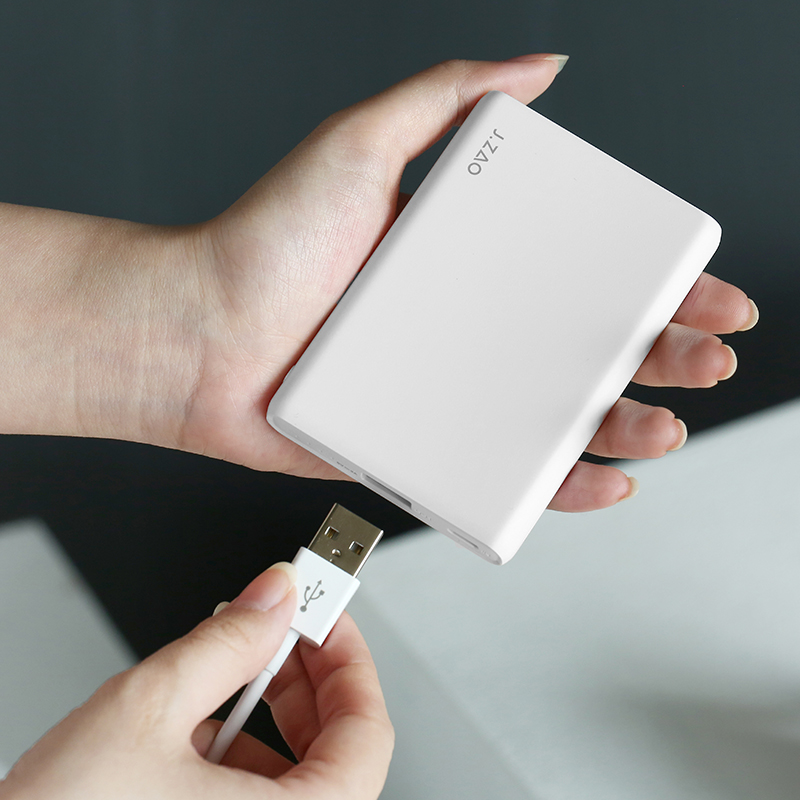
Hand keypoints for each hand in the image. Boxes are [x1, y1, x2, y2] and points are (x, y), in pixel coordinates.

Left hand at [0, 56, 756, 510]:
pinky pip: (503, 474)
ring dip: (626, 424)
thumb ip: (447, 97)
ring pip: (558, 416)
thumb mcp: (359, 145)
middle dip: (662, 354)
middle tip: (709, 355)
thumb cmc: (263, 244)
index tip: (703, 285)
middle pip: (587, 346)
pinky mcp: (422, 449)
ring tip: (667, 424)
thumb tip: (541, 69)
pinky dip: (558, 484)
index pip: (584, 270)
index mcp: (471, 265)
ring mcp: (450, 393)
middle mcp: (468, 329)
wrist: (198, 334)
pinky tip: (604, 477)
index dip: (654, 281)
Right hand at [2, 565, 392, 799]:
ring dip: (266, 712)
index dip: (351, 663)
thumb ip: (226, 642)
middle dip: (304, 680)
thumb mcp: (149, 709)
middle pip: (334, 752)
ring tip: (229, 667)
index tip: (327, 619)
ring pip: (292, 775)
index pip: (368, 737)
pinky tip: (197, 722)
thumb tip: (273, 594)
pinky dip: (237, 754)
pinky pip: (254, 799)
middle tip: (279, 630)